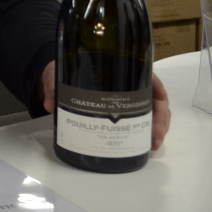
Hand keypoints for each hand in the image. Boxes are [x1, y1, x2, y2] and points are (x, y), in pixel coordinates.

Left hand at [40, 62, 170, 150]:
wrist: (55, 78)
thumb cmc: (61, 70)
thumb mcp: (56, 74)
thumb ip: (53, 87)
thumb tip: (50, 104)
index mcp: (117, 66)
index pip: (146, 73)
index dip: (157, 86)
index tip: (160, 99)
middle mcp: (128, 83)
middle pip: (154, 97)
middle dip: (160, 117)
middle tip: (156, 135)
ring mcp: (127, 99)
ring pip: (152, 111)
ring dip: (157, 127)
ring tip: (153, 144)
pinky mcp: (121, 113)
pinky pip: (141, 121)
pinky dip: (147, 132)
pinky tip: (147, 145)